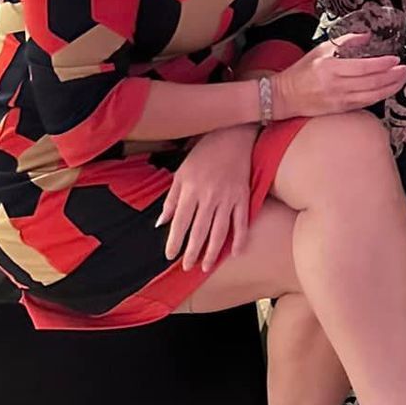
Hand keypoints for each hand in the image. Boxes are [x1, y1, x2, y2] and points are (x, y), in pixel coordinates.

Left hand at [158, 123, 253, 271]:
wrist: (233, 137)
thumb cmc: (203, 154)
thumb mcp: (181, 173)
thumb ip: (171, 199)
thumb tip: (161, 223)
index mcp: (191, 190)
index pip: (180, 222)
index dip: (174, 241)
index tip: (170, 256)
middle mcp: (209, 196)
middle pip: (199, 231)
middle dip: (192, 252)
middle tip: (187, 267)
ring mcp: (228, 198)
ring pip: (220, 231)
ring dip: (212, 251)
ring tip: (206, 266)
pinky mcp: (244, 197)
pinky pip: (242, 222)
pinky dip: (240, 238)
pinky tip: (235, 253)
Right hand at [271, 39, 405, 119]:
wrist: (284, 96)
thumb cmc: (301, 72)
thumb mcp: (321, 50)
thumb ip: (345, 42)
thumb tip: (366, 36)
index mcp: (331, 69)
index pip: (363, 67)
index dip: (382, 64)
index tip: (394, 59)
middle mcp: (336, 86)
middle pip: (371, 82)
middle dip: (392, 76)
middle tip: (405, 69)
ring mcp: (339, 100)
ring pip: (372, 95)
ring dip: (390, 87)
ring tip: (402, 79)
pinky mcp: (341, 109)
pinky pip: (365, 103)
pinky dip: (379, 96)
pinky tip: (389, 90)